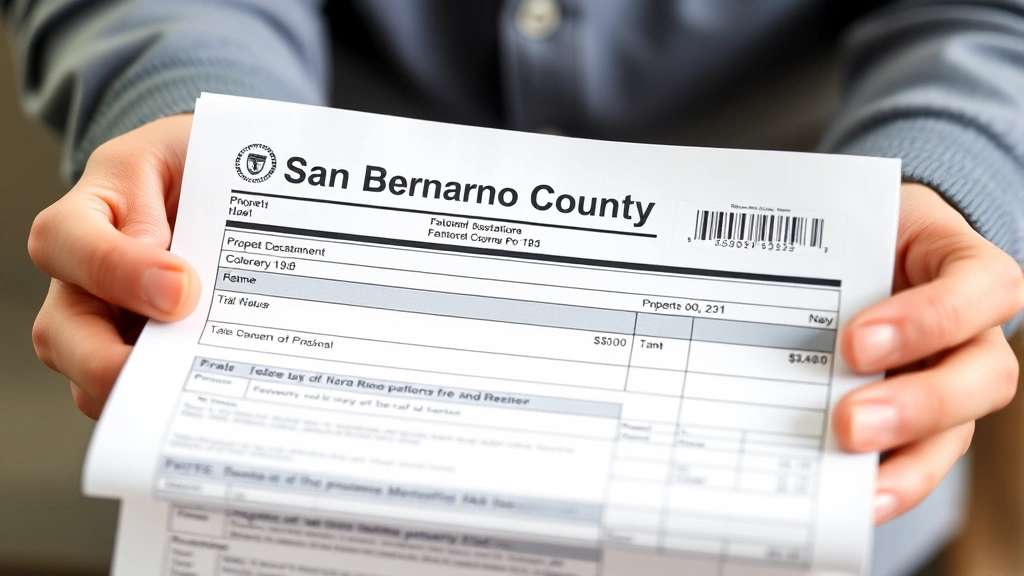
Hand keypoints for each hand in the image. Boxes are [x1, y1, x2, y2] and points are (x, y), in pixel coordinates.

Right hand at [28, 114, 199, 418]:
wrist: (213, 186)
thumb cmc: (193, 167)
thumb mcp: (184, 155)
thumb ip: (176, 201)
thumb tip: (174, 285)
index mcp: (83, 217)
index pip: (67, 243)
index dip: (118, 272)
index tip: (183, 291)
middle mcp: (78, 282)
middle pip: (59, 336)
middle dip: (110, 366)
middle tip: (177, 371)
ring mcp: (103, 327)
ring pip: (93, 383)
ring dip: (148, 393)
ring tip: (207, 390)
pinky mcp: (138, 359)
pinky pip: (143, 395)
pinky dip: (176, 399)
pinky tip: (220, 393)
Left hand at [834, 183, 1023, 523]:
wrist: (854, 251)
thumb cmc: (857, 238)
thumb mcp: (850, 227)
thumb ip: (825, 253)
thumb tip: (755, 293)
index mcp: (965, 270)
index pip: (982, 289)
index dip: (928, 321)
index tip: (856, 343)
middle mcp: (972, 334)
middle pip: (985, 377)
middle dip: (917, 407)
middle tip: (849, 424)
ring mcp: (950, 382)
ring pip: (958, 432)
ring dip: (907, 464)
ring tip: (855, 485)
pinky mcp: (921, 422)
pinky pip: (920, 461)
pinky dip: (888, 485)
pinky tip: (853, 504)